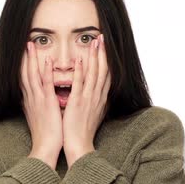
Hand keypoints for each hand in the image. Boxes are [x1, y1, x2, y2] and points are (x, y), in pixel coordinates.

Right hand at [20, 41, 62, 169]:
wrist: (46, 148)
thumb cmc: (47, 135)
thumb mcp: (41, 116)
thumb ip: (41, 105)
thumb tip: (44, 98)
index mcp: (31, 101)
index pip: (24, 79)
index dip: (24, 65)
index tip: (24, 53)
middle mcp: (31, 98)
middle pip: (25, 73)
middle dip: (25, 58)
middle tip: (25, 43)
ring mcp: (38, 100)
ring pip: (32, 74)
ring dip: (32, 59)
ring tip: (31, 44)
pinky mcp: (47, 103)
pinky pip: (45, 84)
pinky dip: (45, 71)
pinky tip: (47, 59)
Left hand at [62, 34, 110, 168]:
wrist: (79, 146)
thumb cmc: (82, 132)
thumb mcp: (91, 114)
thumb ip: (93, 101)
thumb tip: (94, 94)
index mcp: (100, 99)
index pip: (106, 75)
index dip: (106, 60)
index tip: (105, 47)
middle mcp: (97, 97)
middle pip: (103, 70)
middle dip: (103, 53)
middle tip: (102, 37)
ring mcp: (88, 99)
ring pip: (94, 73)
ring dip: (94, 56)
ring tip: (94, 41)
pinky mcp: (78, 103)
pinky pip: (80, 84)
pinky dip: (80, 70)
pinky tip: (79, 59)